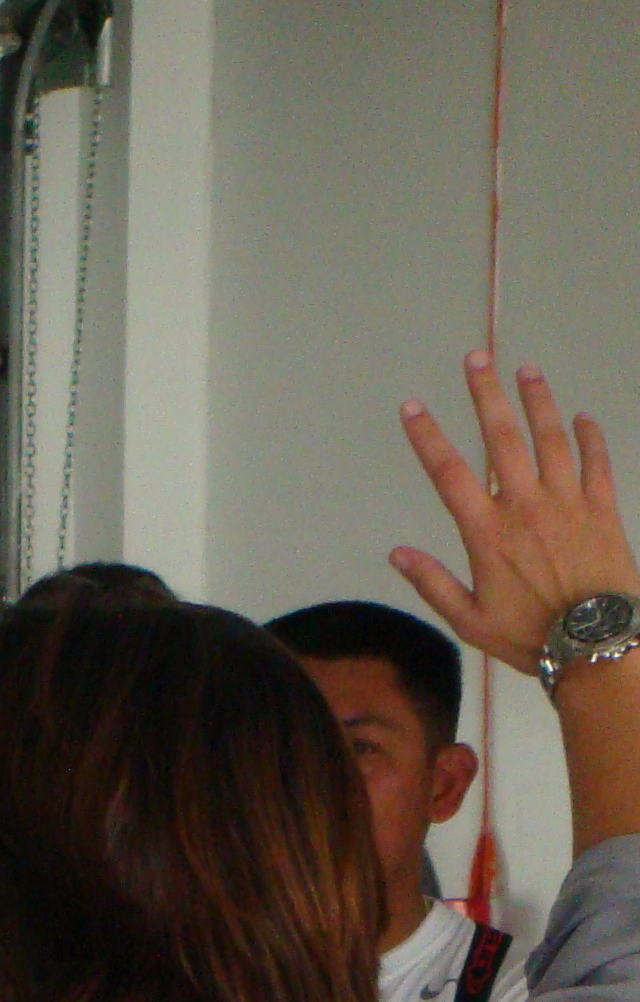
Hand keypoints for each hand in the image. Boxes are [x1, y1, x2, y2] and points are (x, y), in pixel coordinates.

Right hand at [393, 353, 635, 673]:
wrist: (596, 642)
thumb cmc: (528, 636)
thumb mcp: (469, 620)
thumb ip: (433, 583)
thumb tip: (397, 553)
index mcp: (487, 533)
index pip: (449, 473)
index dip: (428, 437)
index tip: (413, 406)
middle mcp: (525, 506)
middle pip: (503, 439)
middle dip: (487, 395)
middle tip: (478, 358)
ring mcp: (568, 503)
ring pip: (552, 439)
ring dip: (539, 401)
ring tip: (527, 370)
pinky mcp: (603, 508)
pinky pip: (597, 462)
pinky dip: (591, 436)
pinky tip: (583, 416)